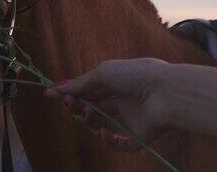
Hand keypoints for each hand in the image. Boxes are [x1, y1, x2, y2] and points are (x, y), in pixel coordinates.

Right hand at [45, 58, 173, 151]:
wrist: (166, 92)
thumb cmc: (136, 75)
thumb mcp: (103, 73)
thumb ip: (81, 83)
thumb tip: (58, 89)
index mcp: (119, 82)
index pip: (91, 89)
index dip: (72, 91)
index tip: (51, 93)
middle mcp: (125, 100)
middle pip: (94, 107)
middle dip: (78, 105)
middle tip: (69, 104)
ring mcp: (132, 120)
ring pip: (103, 125)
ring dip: (90, 120)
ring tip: (87, 113)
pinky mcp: (139, 137)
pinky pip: (120, 144)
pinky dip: (110, 140)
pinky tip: (105, 132)